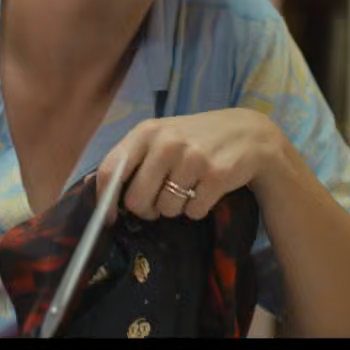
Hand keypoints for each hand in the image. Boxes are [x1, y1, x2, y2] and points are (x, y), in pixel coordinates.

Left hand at [96, 107, 285, 222]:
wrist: (248, 133)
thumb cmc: (194, 139)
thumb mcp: (162, 136)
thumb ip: (134, 158)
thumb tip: (100, 191)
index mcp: (147, 131)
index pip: (112, 171)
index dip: (105, 200)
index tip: (109, 217)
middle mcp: (167, 142)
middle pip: (137, 200)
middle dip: (146, 209)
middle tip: (158, 201)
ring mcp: (193, 159)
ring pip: (166, 210)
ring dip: (174, 208)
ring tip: (187, 188)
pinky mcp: (217, 176)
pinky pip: (192, 213)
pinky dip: (196, 209)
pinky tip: (205, 190)